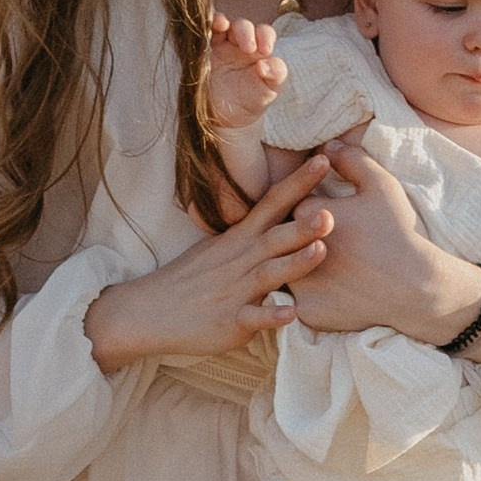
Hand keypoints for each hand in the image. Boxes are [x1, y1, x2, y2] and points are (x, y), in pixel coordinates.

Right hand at [83, 154, 334, 371]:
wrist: (147, 311)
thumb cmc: (190, 280)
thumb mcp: (221, 247)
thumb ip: (255, 233)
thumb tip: (289, 212)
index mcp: (239, 239)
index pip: (272, 203)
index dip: (299, 182)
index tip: (325, 159)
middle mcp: (240, 260)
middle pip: (275, 236)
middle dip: (304, 222)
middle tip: (332, 210)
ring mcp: (234, 291)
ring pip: (268, 273)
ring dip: (294, 262)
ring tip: (321, 251)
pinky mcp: (229, 321)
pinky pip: (252, 318)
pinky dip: (270, 316)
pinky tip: (290, 314)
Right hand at [207, 10, 286, 132]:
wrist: (224, 118)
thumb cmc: (250, 102)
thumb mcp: (268, 92)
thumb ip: (275, 75)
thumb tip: (266, 64)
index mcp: (259, 49)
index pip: (264, 33)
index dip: (265, 36)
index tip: (265, 50)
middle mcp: (239, 43)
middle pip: (242, 26)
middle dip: (245, 32)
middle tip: (248, 49)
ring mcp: (219, 45)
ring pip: (221, 24)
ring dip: (221, 21)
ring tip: (221, 25)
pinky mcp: (202, 50)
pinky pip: (202, 34)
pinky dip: (203, 27)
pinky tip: (205, 29)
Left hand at [282, 136, 480, 341]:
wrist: (416, 286)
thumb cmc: (398, 232)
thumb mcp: (380, 185)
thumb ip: (350, 160)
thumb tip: (326, 145)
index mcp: (308, 213)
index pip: (293, 205)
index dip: (307, 210)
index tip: (324, 216)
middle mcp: (296, 248)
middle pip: (282, 239)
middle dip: (295, 239)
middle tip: (314, 242)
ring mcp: (300, 283)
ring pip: (284, 272)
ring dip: (293, 269)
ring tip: (314, 268)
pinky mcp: (307, 311)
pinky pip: (297, 303)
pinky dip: (307, 299)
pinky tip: (323, 296)